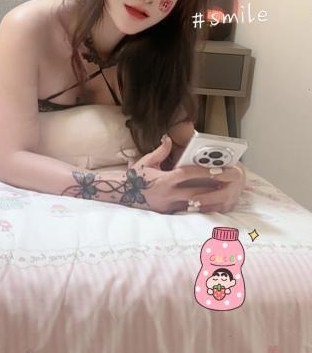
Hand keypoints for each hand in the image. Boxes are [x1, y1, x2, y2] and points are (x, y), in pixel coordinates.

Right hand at [128, 138, 245, 214]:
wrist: (122, 194)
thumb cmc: (135, 177)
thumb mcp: (146, 161)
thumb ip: (161, 151)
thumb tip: (168, 139)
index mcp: (164, 180)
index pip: (188, 175)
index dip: (204, 172)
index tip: (218, 169)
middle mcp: (168, 194)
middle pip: (196, 193)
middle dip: (213, 189)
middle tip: (229, 185)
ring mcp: (168, 206)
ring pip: (194, 205)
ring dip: (210, 201)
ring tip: (225, 196)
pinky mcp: (168, 213)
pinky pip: (187, 211)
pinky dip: (198, 208)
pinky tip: (211, 205)